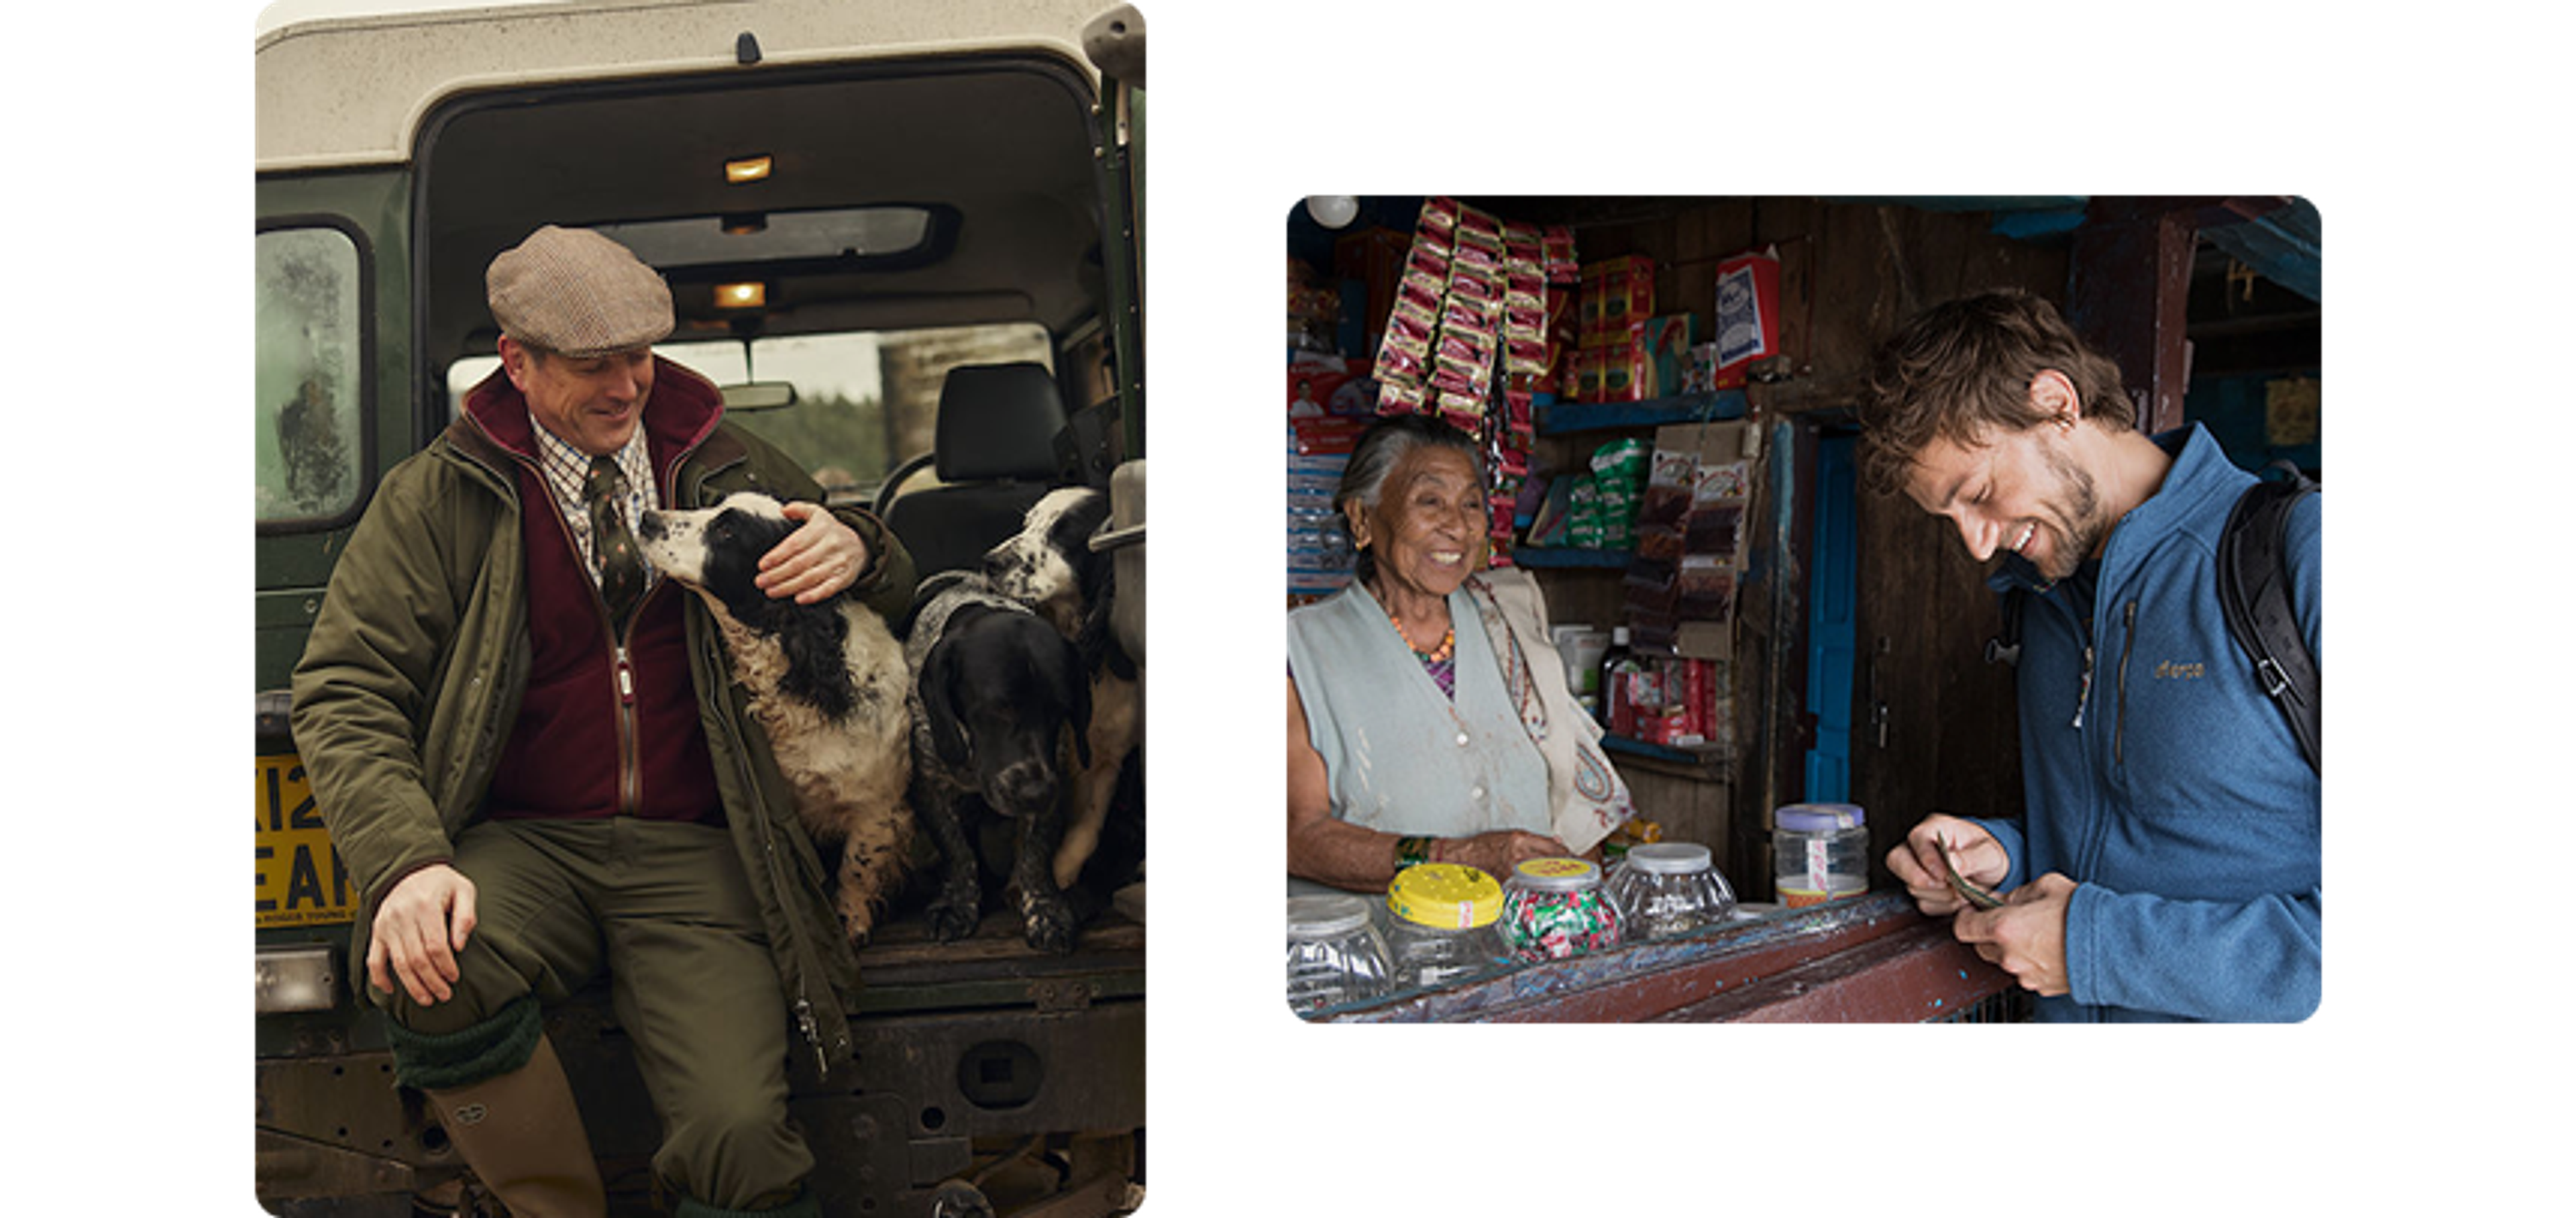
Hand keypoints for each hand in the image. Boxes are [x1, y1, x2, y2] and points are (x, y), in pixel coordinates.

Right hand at [367, 863, 476, 1006]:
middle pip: (417, 959)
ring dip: (412, 986)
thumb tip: (460, 945)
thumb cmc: (439, 881)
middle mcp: (402, 917)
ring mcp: (387, 926)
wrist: (408, 869)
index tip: (454, 977)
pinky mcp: (377, 932)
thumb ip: (466, 916)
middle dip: (432, 981)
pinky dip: (379, 977)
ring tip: (427, 999)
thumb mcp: (463, 890)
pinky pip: (373, 959)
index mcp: (425, 906)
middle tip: (444, 994)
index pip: (435, 946)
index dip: (446, 966)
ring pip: (398, 964)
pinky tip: (390, 989)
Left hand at [756, 501, 868, 602]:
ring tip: (771, 591)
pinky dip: (813, 595)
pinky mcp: (843, 578)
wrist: (861, 545)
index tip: (763, 564)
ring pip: (810, 577)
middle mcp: (830, 545)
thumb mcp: (818, 514)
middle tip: (761, 581)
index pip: (796, 543)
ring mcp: (838, 563)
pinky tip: (799, 599)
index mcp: (821, 529)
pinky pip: (828, 588)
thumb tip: (784, 510)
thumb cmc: (832, 532)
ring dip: (788, 587)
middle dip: (777, 574)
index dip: (778, 555)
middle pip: (800, 563)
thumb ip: (800, 508)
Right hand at [1437, 829, 1572, 879]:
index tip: (1575, 858)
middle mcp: (1518, 853)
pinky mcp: (1508, 881)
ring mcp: (1513, 869)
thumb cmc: (1485, 845)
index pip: (1552, 846)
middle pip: (1551, 862)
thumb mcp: (1511, 835)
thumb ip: (1534, 840)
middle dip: (1567, 868)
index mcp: (1520, 839)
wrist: (1464, 856)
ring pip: (1543, 875)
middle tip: (1578, 873)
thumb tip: (1556, 842)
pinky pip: (1529, 884)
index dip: (1567, 854)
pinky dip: (1539, 886)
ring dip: (1556, 878)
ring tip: (1567, 882)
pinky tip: (1545, 889)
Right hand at [1889, 813, 2007, 915]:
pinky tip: (1957, 898)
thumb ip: (1971, 858)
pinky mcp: (1922, 889)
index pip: (1917, 838)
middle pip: (1896, 860)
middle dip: (1920, 879)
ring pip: (1912, 886)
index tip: (1944, 874)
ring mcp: (1917, 869)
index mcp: (1935, 828)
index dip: (1927, 858)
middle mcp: (1920, 847)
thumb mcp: (1989, 853)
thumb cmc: (1988, 853)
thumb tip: (1952, 864)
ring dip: (1941, 895)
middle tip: (1946, 885)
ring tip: (1963, 890)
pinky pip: (1924, 903)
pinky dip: (1943, 906)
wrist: (1993, 871)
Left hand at [1952, 872, 2077, 995]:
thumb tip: (2004, 899)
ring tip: (2036, 933)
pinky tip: (2048, 948)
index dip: (1965, 916)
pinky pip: (2025, 972)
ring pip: (2003, 960)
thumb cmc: (2082, 913)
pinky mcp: (2040, 986)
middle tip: (2009, 918)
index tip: (1973, 909)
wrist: (2114, 945)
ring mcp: (2024, 974)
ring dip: (2010, 948)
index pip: (1962, 927)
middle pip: (1980, 946)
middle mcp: (2008, 955)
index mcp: (2003, 928)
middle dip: (1988, 932)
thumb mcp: (2046, 886)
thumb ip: (2017, 893)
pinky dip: (2029, 961)